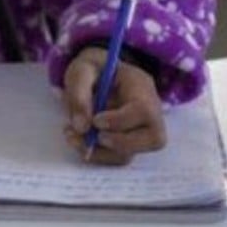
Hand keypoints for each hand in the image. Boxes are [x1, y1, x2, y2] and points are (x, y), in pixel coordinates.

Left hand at [62, 47, 165, 164]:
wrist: (95, 74)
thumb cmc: (93, 69)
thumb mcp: (81, 70)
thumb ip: (79, 94)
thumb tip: (81, 127)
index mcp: (141, 87)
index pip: (144, 111)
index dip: (120, 121)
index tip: (95, 120)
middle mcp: (150, 112)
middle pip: (153, 139)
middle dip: (118, 143)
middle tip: (90, 135)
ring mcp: (141, 130)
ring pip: (132, 154)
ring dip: (99, 151)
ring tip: (73, 135)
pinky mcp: (129, 143)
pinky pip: (118, 158)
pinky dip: (96, 154)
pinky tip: (78, 140)